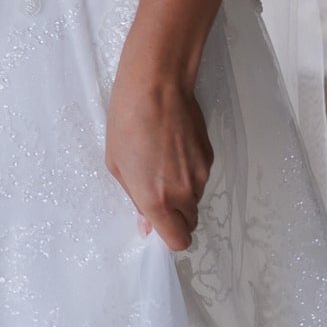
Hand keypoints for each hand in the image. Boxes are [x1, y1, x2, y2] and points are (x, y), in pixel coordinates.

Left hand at [104, 48, 212, 252]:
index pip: (178, 241)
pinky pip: (201, 177)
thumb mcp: (117, 165)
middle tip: (158, 191)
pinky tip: (174, 147)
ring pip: (195, 198)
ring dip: (182, 192)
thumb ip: (135, 200)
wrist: (156, 85)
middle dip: (176, 216)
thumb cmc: (126, 122)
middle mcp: (183, 193)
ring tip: (163, 161)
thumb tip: (146, 226)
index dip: (170, 236)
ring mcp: (200, 175)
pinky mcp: (210, 157)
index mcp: (156, 200)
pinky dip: (190, 171)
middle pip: (190, 223)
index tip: (159, 224)